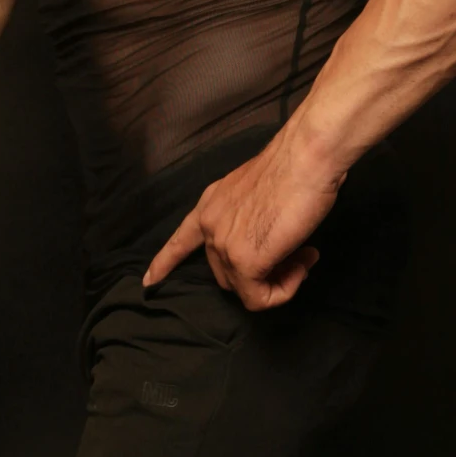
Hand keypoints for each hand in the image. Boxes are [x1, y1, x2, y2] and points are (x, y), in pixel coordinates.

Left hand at [143, 125, 344, 308]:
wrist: (306, 158)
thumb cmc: (294, 168)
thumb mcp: (256, 195)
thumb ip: (249, 220)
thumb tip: (266, 244)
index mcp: (211, 204)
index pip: (180, 241)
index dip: (165, 263)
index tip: (149, 280)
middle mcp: (210, 225)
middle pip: (225, 273)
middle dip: (259, 273)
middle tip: (294, 256)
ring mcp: (224, 245)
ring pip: (245, 289)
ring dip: (277, 281)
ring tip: (303, 256)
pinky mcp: (245, 262)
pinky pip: (260, 298)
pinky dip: (283, 290)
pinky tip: (303, 262)